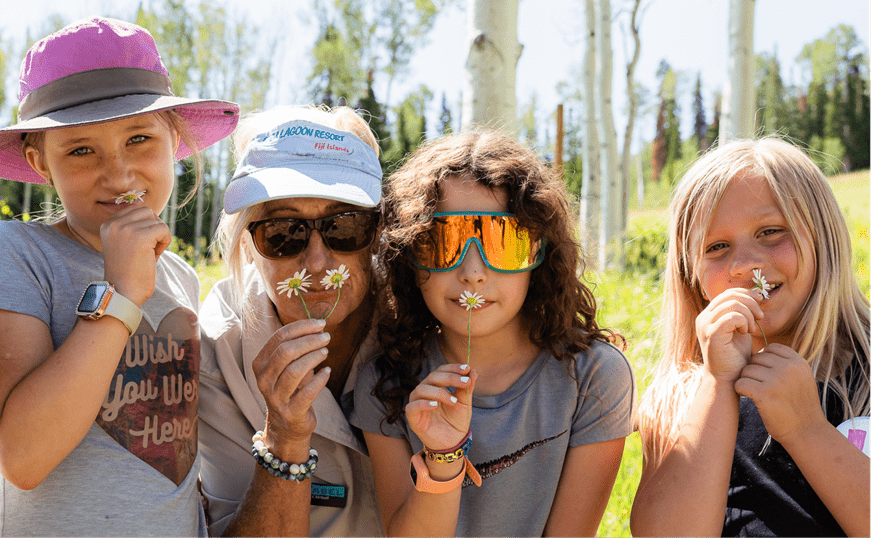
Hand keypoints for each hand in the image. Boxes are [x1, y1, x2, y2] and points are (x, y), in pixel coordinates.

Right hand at [100, 205, 171, 305]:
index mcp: (108, 224)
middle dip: (154, 228)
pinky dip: (165, 242)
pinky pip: (164, 229)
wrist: (122, 292)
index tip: (141, 244)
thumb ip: (134, 227)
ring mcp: (126, 229)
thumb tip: (152, 214)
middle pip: (147, 211)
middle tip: (149, 249)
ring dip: (160, 236)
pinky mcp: (141, 237)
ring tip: (150, 253)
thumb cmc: (128, 271)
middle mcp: (114, 223)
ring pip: (157, 220)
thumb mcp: (126, 243)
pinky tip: (154, 256)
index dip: (145, 225)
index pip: (135, 209)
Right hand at [252, 319, 330, 459]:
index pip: (279, 337)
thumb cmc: (290, 389)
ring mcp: (276, 397)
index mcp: (260, 364)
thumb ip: (298, 348)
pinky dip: (320, 379)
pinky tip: (327, 371)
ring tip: (326, 351)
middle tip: (326, 337)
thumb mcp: (287, 367)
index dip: (302, 327)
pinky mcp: (291, 412)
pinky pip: (307, 392)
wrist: (286, 426)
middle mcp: (264, 380)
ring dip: (314, 357)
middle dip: (309, 340)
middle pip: (286, 352)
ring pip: (295, 370)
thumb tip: (318, 327)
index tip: (320, 324)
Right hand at [405, 363, 476, 451]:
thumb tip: (473, 370)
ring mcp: (417, 402)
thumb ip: (467, 387)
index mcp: (436, 385)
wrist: (453, 442)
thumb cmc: (456, 420)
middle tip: (465, 382)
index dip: (453, 368)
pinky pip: (413, 406)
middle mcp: (425, 390)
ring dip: (439, 392)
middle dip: (450, 378)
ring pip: (422, 389)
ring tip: (453, 401)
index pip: (442, 370)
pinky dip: (423, 404)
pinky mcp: (412, 416)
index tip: (467, 368)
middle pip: (433, 377)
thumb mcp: (464, 402)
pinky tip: (435, 405)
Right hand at [696, 288, 763, 382]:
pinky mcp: (711, 334)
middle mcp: (703, 317)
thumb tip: (754, 296)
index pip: (728, 293)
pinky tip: (746, 333)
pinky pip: (732, 317)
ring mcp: (705, 325)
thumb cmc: (736, 356)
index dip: (746, 293)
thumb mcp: (739, 329)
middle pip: (731, 295)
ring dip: (749, 315)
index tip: (761, 303)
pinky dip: (744, 322)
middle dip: (751, 303)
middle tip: (760, 318)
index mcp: (709, 315)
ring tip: (752, 329)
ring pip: (733, 304)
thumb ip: (740, 313)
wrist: (728, 379)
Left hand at [734, 343, 826, 444]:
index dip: (764, 360)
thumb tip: (761, 350)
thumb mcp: (801, 377)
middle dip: (755, 371)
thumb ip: (785, 363)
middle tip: (761, 386)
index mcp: (798, 362)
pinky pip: (740, 383)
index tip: (767, 374)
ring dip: (748, 381)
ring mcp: (776, 380)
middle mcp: (788, 368)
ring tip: (757, 393)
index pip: (770, 348)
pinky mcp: (764, 394)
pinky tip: (749, 397)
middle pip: (756, 358)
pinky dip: (741, 390)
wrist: (807, 432)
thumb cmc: (799, 405)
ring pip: (746, 370)